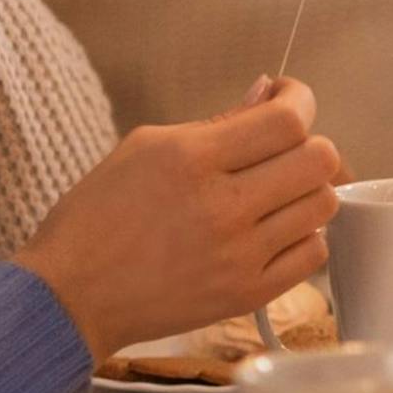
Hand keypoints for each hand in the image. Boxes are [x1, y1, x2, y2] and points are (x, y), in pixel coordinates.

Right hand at [13, 77, 343, 361]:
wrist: (69, 299)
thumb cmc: (96, 219)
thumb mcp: (143, 148)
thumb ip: (216, 122)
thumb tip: (266, 94)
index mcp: (191, 160)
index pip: (287, 120)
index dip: (299, 100)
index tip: (289, 99)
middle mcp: (222, 207)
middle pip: (319, 159)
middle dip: (307, 143)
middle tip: (281, 148)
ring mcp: (238, 255)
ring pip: (323, 204)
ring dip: (305, 190)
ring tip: (274, 192)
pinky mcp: (246, 295)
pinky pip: (312, 253)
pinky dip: (301, 236)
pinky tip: (271, 231)